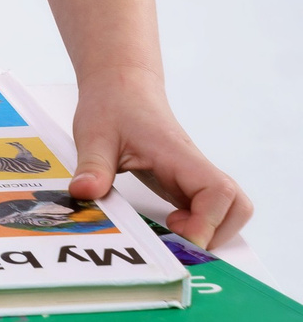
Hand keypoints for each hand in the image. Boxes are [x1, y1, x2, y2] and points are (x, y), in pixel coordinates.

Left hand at [68, 70, 249, 249]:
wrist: (121, 85)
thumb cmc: (112, 106)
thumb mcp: (94, 135)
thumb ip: (92, 167)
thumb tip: (83, 194)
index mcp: (178, 155)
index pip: (218, 192)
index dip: (206, 222)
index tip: (176, 232)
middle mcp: (194, 168)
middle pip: (238, 206)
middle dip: (215, 233)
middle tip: (176, 236)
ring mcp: (193, 177)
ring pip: (230, 209)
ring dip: (212, 230)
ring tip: (173, 229)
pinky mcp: (185, 183)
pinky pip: (208, 209)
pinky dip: (199, 224)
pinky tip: (169, 224)